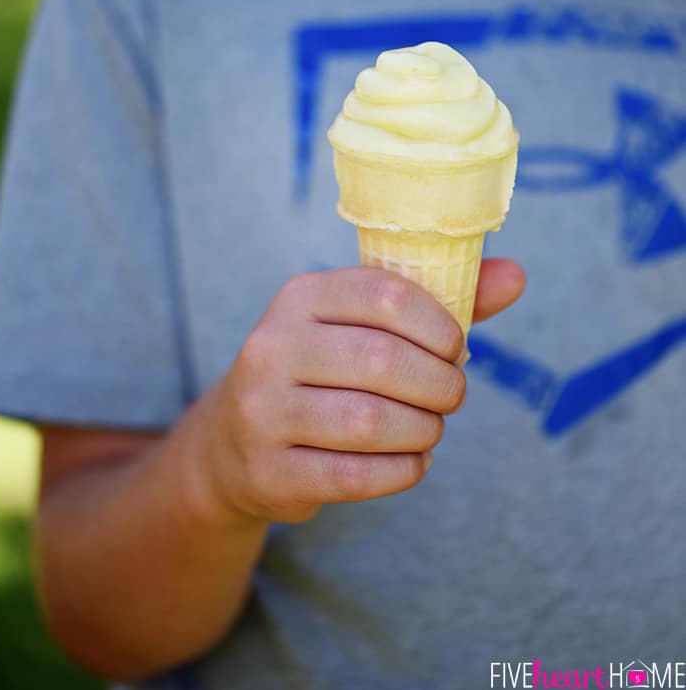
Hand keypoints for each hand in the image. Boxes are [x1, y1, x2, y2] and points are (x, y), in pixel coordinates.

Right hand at [199, 260, 524, 525]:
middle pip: (383, 360)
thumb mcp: (363, 325)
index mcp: (301, 296)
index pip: (385, 293)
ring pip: (370, 422)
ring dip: (423, 431)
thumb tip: (516, 276)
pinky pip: (356, 475)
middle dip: (439, 385)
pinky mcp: (269, 470)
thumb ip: (440, 302)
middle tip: (451, 396)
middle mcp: (272, 346)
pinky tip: (410, 461)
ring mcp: (263, 411)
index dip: (438, 325)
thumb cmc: (322, 371)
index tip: (455, 349)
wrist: (234, 443)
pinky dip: (402, 472)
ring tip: (430, 428)